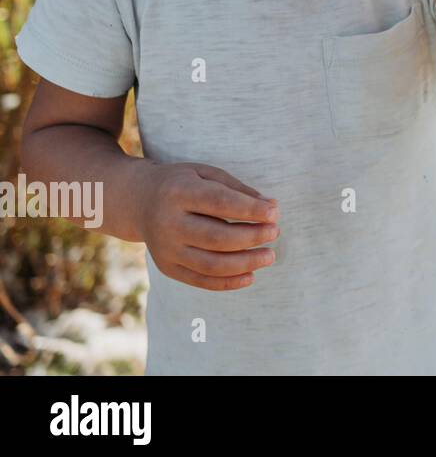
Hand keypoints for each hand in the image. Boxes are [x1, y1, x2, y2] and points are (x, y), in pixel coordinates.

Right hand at [137, 162, 279, 291]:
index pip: (219, 203)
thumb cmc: (184, 184)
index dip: (250, 210)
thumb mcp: (207, 174)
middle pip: (216, 237)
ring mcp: (165, 249)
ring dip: (245, 263)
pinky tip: (251, 275)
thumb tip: (271, 207)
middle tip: (275, 232)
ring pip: (210, 264)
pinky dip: (228, 282)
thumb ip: (239, 190)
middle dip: (251, 237)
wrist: (140, 201)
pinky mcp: (167, 267)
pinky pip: (200, 280)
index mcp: (178, 192)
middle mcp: (167, 223)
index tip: (275, 213)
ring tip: (270, 256)